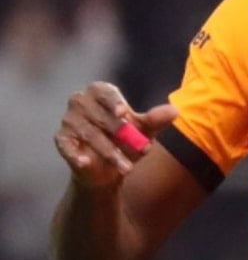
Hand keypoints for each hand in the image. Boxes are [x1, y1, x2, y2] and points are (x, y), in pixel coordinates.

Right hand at [53, 82, 178, 188]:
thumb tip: (175, 111)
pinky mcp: (61, 139)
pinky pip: (67, 146)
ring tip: (127, 168)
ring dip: (109, 152)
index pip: (105, 91)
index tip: (124, 113)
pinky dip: (75, 154)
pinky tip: (85, 162)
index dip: (114, 101)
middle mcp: (80, 102)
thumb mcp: (145, 131)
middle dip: (120, 134)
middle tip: (139, 149)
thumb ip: (156, 120)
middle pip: (100, 115)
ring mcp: (68, 120)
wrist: (110, 168)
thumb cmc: (127, 140)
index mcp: (100, 92)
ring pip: (89, 134)